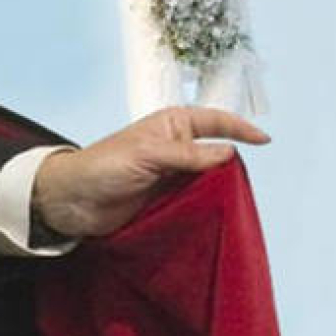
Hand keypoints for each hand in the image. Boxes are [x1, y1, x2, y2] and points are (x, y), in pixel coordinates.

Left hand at [31, 105, 268, 238]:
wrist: (71, 201)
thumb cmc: (102, 167)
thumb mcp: (146, 155)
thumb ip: (186, 155)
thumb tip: (227, 152)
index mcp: (170, 126)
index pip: (213, 121)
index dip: (239, 128)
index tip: (264, 140)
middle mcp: (175, 147)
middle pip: (216, 153)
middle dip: (233, 165)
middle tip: (244, 183)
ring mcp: (172, 174)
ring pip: (210, 179)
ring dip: (221, 189)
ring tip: (234, 202)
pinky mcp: (167, 198)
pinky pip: (197, 199)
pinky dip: (209, 205)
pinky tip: (219, 214)